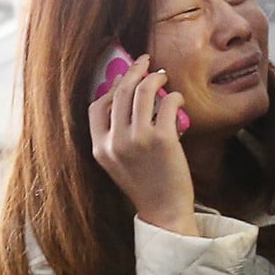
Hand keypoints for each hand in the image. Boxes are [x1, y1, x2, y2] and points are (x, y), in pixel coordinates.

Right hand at [89, 54, 197, 234]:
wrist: (164, 211)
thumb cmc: (146, 185)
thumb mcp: (119, 163)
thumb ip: (117, 136)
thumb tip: (128, 98)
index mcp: (100, 148)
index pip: (97, 106)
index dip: (111, 87)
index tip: (125, 77)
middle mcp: (115, 142)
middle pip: (119, 93)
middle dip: (133, 71)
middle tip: (146, 62)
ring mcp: (138, 139)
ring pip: (142, 92)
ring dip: (154, 79)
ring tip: (163, 76)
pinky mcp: (162, 139)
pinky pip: (167, 104)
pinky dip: (174, 97)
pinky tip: (178, 99)